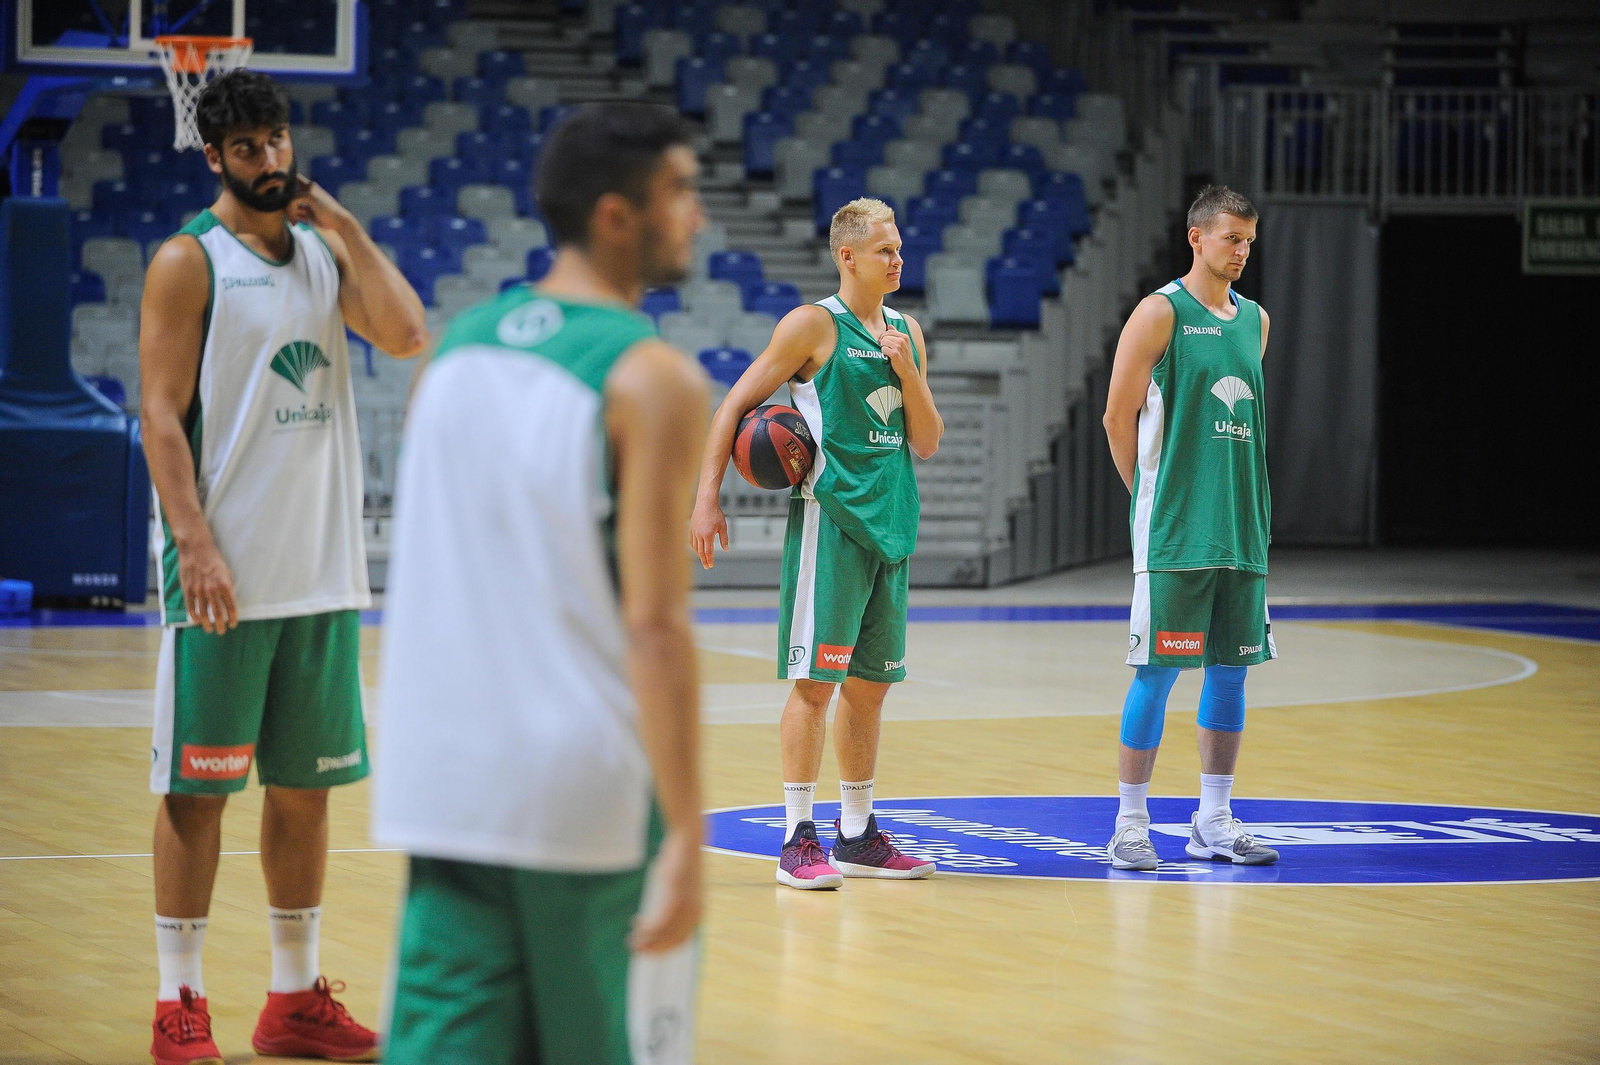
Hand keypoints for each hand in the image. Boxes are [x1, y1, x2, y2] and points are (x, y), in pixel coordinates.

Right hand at [177, 534, 237, 633]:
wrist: (196, 549)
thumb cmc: (214, 560)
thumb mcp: (227, 572)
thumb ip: (228, 587)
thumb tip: (228, 601)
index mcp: (224, 584)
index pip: (231, 606)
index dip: (232, 618)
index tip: (233, 624)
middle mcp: (212, 589)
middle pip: (217, 612)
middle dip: (220, 624)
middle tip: (221, 631)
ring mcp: (198, 590)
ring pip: (203, 612)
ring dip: (207, 623)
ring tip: (209, 629)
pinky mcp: (187, 589)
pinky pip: (191, 606)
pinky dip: (194, 615)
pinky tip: (197, 621)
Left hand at [286, 176, 355, 232]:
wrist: (341, 223)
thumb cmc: (327, 220)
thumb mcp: (310, 212)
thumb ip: (298, 207)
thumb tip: (283, 206)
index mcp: (312, 188)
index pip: (293, 181)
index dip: (285, 188)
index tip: (285, 204)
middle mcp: (310, 185)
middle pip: (287, 189)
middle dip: (285, 205)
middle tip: (293, 220)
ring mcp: (310, 189)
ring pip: (288, 197)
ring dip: (289, 212)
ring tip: (296, 222)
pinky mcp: (309, 195)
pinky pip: (292, 202)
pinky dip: (292, 213)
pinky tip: (298, 222)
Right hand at [630, 828, 702, 952]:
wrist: (688, 841)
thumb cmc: (682, 863)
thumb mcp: (681, 887)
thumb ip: (675, 903)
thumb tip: (662, 914)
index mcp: (698, 914)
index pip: (681, 943)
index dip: (662, 949)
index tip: (647, 949)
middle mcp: (695, 913)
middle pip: (672, 942)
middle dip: (653, 950)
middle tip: (635, 949)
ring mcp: (686, 905)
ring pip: (665, 934)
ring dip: (646, 941)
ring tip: (632, 940)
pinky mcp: (676, 895)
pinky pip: (661, 920)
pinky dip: (648, 928)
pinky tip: (637, 925)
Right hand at [689, 496, 727, 569]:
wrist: (705, 502)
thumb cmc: (716, 513)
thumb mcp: (723, 526)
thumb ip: (724, 539)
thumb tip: (726, 549)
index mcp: (708, 535)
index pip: (708, 551)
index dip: (709, 560)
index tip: (711, 565)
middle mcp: (699, 535)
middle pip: (700, 551)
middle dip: (704, 560)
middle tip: (707, 567)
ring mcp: (694, 532)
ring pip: (695, 547)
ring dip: (699, 554)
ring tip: (703, 559)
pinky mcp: (691, 528)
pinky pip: (691, 540)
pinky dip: (694, 547)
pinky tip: (696, 549)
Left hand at [880, 327, 915, 380]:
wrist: (908, 370)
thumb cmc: (904, 357)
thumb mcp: (903, 344)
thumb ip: (896, 334)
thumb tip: (889, 326)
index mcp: (904, 337)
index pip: (889, 331)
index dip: (884, 337)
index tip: (885, 343)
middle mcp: (902, 340)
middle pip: (885, 336)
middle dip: (883, 342)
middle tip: (885, 348)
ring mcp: (899, 347)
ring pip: (883, 342)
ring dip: (883, 348)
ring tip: (887, 352)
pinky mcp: (895, 354)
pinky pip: (883, 349)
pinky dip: (884, 353)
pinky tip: (888, 356)